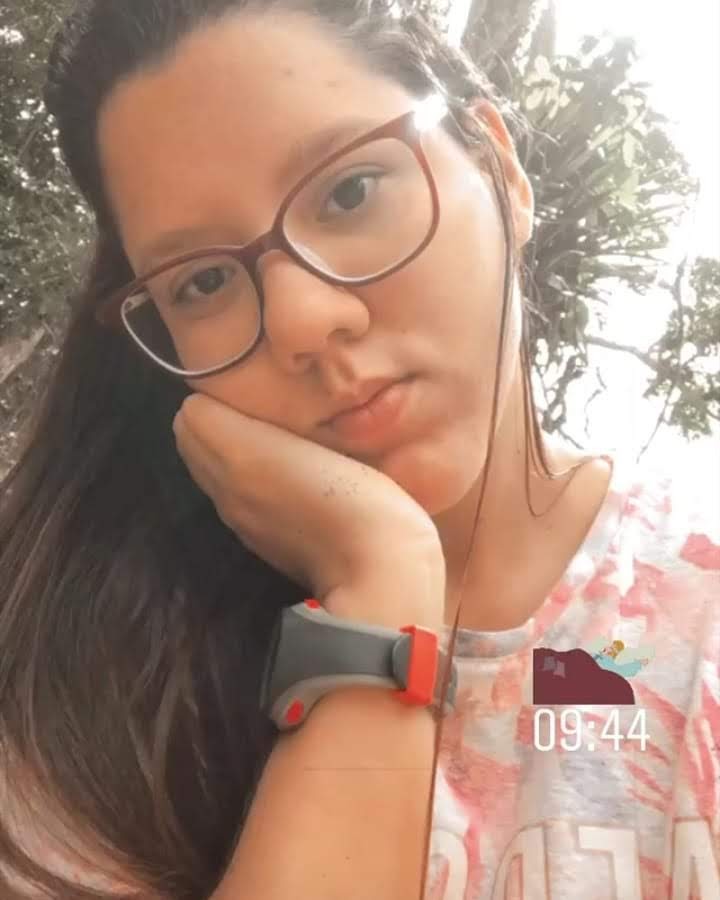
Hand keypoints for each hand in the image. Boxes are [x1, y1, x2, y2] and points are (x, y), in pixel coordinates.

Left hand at [172, 393, 445, 627]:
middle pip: (190, 440)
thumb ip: (278, 421)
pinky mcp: (256, 541)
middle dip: (213, 418)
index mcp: (238, 458)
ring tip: (268, 432)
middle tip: (256, 403)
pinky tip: (280, 471)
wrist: (376, 574)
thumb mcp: (321, 444)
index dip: (218, 395)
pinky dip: (240, 478)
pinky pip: (230, 494)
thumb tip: (238, 403)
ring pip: (208, 468)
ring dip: (225, 448)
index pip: (193, 413)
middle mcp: (226, 489)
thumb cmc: (357, 499)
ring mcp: (239, 519)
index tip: (250, 385)